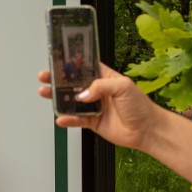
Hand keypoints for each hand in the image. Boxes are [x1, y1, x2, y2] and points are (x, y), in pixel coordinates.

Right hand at [37, 64, 159, 152]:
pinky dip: (68, 119)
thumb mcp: (123, 86)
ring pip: (72, 101)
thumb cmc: (141, 106)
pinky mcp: (93, 122)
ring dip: (58, 98)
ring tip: (46, 93)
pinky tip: (61, 117)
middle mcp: (98, 90)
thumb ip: (100, 86)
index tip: (58, 61)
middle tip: (45, 77)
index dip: (71, 64)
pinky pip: (77, 120)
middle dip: (58, 80)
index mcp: (105, 77)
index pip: (85, 67)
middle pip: (73, 84)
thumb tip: (83, 94)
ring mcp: (94, 106)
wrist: (146, 130)